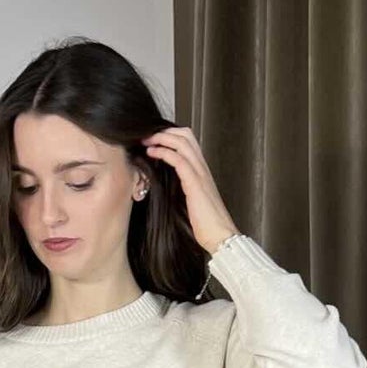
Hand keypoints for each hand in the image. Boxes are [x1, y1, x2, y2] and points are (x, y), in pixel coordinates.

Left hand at [142, 126, 239, 254]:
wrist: (220, 236)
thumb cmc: (206, 224)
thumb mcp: (191, 201)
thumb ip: (183, 188)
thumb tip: (166, 184)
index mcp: (202, 171)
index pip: (188, 141)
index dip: (171, 135)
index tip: (153, 140)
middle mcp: (202, 168)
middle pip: (186, 135)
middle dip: (164, 132)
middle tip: (146, 137)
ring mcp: (200, 174)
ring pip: (182, 143)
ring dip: (161, 138)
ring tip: (146, 141)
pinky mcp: (195, 184)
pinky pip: (179, 160)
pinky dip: (164, 152)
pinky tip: (152, 153)